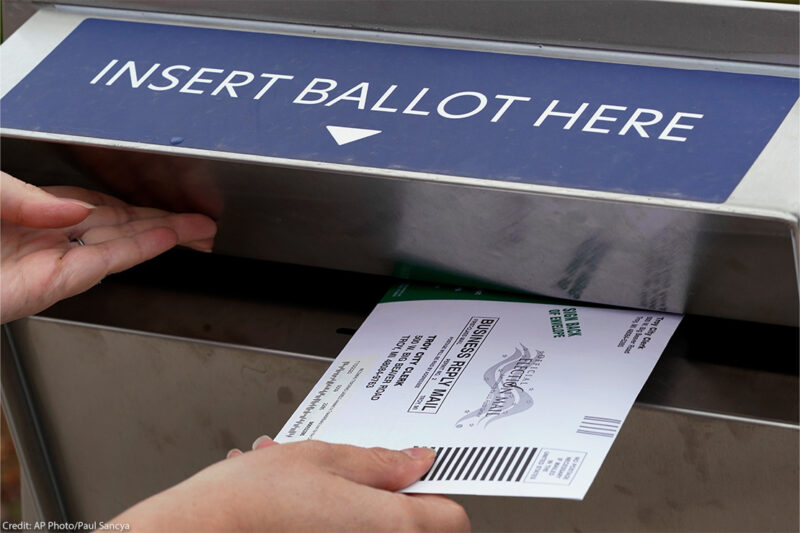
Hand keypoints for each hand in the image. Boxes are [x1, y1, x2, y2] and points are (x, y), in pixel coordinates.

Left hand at [0, 171, 216, 322]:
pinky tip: (167, 238)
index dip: (141, 209)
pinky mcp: (51, 284)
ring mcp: (51, 263)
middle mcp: (48, 240)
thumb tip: (77, 208)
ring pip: (121, 245)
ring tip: (200, 230)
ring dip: (166, 236)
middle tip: (202, 222)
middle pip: (121, 229)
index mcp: (33, 214)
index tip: (170, 207)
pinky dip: (140, 250)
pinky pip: (104, 262)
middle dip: (167, 223)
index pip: (101, 209)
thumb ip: (29, 195)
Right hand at [110, 440, 470, 532]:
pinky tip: (302, 512)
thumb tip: (414, 460)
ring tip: (315, 491)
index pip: (451, 516)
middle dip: (386, 496)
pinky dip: (332, 523)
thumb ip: (376, 462)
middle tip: (356, 480)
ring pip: (372, 529)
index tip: (416, 476)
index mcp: (388, 525)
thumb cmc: (247, 503)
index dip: (435, 490)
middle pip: (413, 527)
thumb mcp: (319, 458)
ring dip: (354, 507)